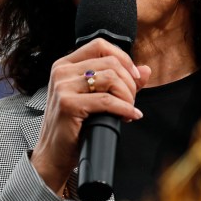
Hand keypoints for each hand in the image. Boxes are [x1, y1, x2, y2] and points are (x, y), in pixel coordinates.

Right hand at [30, 38, 150, 195]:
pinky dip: (124, 108)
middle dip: (129, 82)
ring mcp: (62, 86)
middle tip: (131, 101)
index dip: (123, 58)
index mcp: (66, 65)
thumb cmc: (74, 127)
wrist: (54, 155)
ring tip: (128, 110)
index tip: (135, 76)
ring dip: (128, 96)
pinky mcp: (67, 104)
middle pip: (110, 63)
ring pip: (111, 79)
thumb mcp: (96, 99)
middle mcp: (61, 71)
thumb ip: (120, 82)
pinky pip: (107, 100)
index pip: (100, 46)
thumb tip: (146, 70)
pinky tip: (130, 116)